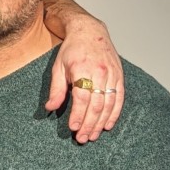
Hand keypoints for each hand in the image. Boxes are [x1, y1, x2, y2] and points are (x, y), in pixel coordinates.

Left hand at [46, 19, 123, 142]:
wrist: (90, 31)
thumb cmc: (71, 50)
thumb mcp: (58, 67)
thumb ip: (56, 89)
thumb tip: (50, 108)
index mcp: (82, 70)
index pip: (82, 98)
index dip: (78, 115)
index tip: (74, 128)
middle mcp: (100, 73)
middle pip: (96, 105)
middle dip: (89, 124)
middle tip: (83, 138)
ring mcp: (112, 75)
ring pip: (109, 104)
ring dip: (101, 122)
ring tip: (93, 135)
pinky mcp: (119, 76)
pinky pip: (119, 98)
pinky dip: (114, 113)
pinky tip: (108, 125)